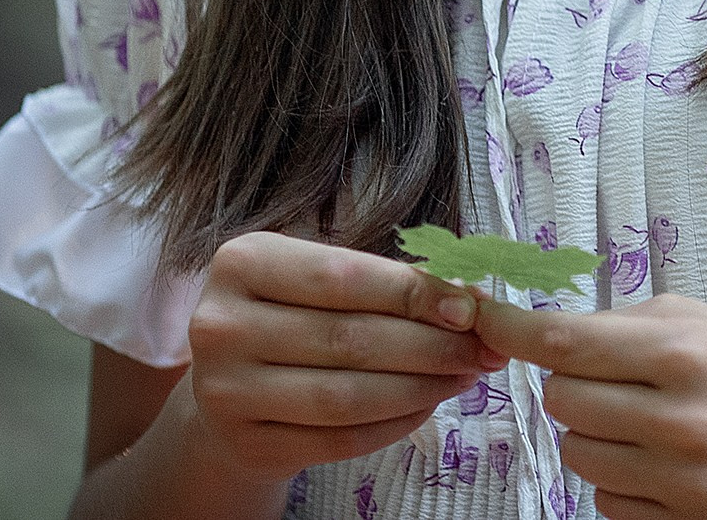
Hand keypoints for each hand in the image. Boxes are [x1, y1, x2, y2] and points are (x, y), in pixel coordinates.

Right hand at [179, 230, 510, 483]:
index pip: (343, 278)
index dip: (413, 293)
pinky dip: (394, 424)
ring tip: (465, 375)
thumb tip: (470, 298)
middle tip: (484, 347)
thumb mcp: (319, 276)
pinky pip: (338, 439)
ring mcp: (227, 392)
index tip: (470, 307)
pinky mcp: (248, 444)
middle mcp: (222, 325)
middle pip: (349, 338)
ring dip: (420, 387)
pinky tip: (426, 406)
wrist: (227, 385)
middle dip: (431, 345)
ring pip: (347, 396)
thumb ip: (384, 280)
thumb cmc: (289, 313)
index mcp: (242, 262)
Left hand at [474, 291, 706, 519]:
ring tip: (649, 423)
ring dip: (596, 436)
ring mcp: (681, 486)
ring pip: (578, 456)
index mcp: (685, 354)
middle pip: (560, 403)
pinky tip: (666, 466)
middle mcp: (678, 421)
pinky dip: (621, 483)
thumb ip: (638, 324)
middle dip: (573, 386)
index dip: (508, 327)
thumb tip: (562, 331)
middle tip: (614, 379)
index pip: (564, 342)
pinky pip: (608, 506)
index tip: (475, 313)